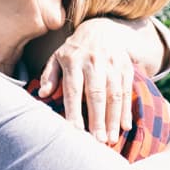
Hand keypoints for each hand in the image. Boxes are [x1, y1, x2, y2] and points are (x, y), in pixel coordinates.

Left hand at [38, 18, 143, 143]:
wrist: (101, 28)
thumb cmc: (74, 50)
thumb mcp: (57, 57)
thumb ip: (49, 75)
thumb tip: (42, 93)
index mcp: (73, 61)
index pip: (73, 89)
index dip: (74, 110)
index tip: (75, 130)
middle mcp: (94, 62)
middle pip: (96, 94)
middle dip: (97, 119)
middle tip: (97, 141)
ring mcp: (112, 64)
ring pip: (114, 94)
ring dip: (113, 119)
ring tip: (110, 139)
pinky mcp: (126, 67)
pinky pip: (127, 91)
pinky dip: (127, 110)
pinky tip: (124, 126)